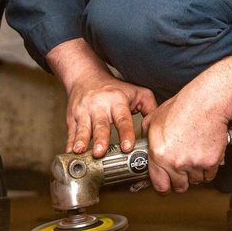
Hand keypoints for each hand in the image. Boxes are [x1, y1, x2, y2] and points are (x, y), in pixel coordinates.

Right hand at [47, 38, 156, 156]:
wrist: (85, 77)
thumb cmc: (114, 88)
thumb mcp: (136, 92)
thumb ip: (150, 107)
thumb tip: (161, 126)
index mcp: (117, 101)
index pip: (123, 119)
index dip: (125, 133)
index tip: (127, 146)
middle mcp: (99, 107)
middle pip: (100, 124)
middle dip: (101, 138)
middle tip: (101, 152)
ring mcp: (84, 112)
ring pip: (83, 128)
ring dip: (82, 141)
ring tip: (81, 151)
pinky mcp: (72, 118)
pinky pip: (71, 132)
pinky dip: (70, 143)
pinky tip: (70, 154)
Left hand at [141, 93, 226, 193]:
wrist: (206, 103)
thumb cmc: (182, 107)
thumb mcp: (154, 119)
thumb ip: (146, 136)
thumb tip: (143, 146)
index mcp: (159, 153)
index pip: (159, 185)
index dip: (163, 187)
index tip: (166, 185)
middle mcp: (175, 162)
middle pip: (179, 187)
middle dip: (180, 180)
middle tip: (182, 170)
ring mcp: (194, 163)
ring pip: (195, 181)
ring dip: (194, 174)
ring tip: (193, 157)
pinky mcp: (210, 162)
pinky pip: (209, 176)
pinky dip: (207, 170)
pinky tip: (203, 156)